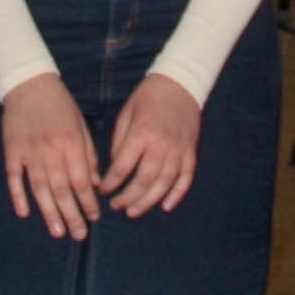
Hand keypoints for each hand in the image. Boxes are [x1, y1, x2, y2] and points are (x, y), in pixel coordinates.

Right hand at [0, 74, 101, 239]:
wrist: (29, 83)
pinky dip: (18, 195)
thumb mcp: (80, 124)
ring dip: (49, 212)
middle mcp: (51, 150)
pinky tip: (24, 213)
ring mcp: (29, 151)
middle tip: (79, 234)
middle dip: (72, 214)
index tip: (94, 218)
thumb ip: (88, 154)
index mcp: (71, 142)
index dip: (88, 201)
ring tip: (57, 231)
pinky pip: (14, 177)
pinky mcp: (12, 150)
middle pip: (62, 189)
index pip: (82, 179)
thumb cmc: (60, 104)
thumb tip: (96, 184)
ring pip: (40, 188)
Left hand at [101, 74, 204, 217]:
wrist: (180, 83)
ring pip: (164, 184)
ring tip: (134, 211)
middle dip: (128, 197)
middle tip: (117, 206)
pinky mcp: (191, 151)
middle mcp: (161, 145)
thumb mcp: (126, 114)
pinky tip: (165, 206)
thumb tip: (117, 168)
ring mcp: (178, 150)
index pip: (123, 167)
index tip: (104, 191)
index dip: (111, 183)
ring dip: (148, 201)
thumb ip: (120, 142)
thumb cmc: (148, 97)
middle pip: (144, 180)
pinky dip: (177, 194)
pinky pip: (186, 178)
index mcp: (141, 134)